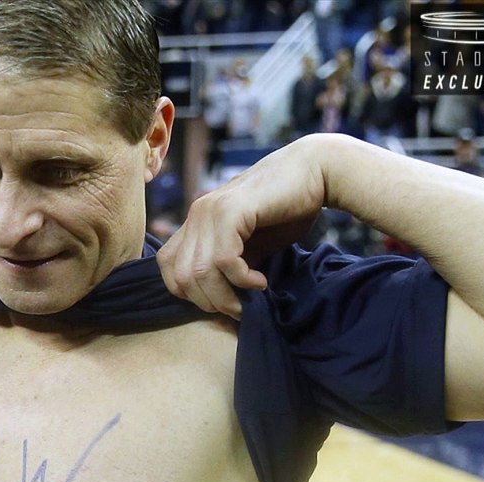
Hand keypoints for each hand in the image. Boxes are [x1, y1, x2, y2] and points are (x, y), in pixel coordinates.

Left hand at [157, 136, 324, 319]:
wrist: (315, 171)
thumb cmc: (286, 210)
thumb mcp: (250, 245)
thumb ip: (229, 266)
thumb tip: (220, 301)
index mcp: (195, 222)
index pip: (168, 267)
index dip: (189, 292)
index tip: (221, 301)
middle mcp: (196, 214)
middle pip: (180, 276)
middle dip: (209, 302)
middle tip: (238, 308)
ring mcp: (210, 210)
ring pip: (199, 272)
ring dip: (225, 296)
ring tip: (251, 298)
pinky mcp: (232, 210)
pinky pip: (223, 259)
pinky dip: (241, 278)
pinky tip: (260, 280)